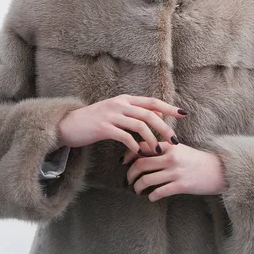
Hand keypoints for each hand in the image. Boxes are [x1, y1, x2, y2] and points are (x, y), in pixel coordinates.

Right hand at [57, 94, 186, 153]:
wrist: (69, 125)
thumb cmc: (95, 121)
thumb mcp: (116, 112)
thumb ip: (134, 112)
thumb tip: (156, 114)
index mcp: (125, 99)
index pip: (151, 101)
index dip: (168, 108)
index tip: (183, 114)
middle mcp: (120, 104)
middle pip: (149, 114)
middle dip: (164, 127)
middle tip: (175, 140)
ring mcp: (111, 114)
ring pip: (139, 125)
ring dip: (151, 139)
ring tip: (158, 151)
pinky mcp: (103, 127)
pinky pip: (124, 136)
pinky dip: (134, 145)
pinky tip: (139, 153)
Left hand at [123, 140, 225, 201]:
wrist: (218, 170)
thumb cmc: (197, 160)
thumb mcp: (180, 149)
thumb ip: (164, 148)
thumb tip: (143, 150)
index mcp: (169, 146)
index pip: (142, 146)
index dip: (129, 154)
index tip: (123, 162)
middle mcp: (170, 157)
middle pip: (140, 164)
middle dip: (130, 174)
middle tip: (127, 180)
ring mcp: (175, 171)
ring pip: (146, 179)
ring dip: (138, 187)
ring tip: (137, 190)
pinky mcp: (181, 185)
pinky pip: (159, 191)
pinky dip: (151, 196)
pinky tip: (150, 197)